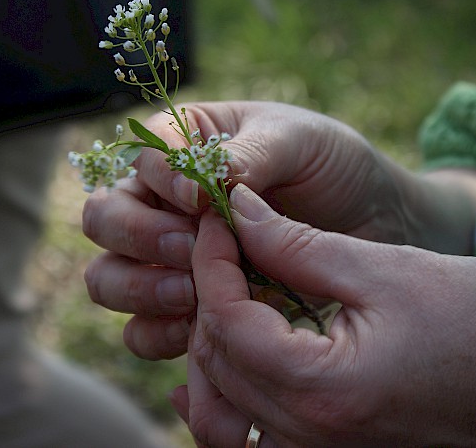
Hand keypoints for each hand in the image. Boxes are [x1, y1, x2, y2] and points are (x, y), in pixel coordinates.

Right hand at [83, 101, 475, 359]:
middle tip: (190, 251)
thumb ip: (251, 154)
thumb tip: (211, 178)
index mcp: (182, 148)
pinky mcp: (184, 310)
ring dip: (139, 288)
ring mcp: (166, 261)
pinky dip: (156, 333)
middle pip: (104, 220)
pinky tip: (197, 328)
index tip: (201, 201)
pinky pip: (139, 331)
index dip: (159, 180)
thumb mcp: (300, 142)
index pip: (139, 158)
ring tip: (192, 292)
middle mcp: (161, 204)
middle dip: (140, 237)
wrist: (371, 224)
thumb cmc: (331, 167)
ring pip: (107, 278)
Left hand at [174, 184, 475, 446]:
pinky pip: (244, 438)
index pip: (225, 321)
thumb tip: (240, 210)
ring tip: (225, 297)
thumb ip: (297, 244)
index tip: (218, 220)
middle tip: (224, 248)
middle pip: (214, 362)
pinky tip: (224, 360)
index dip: (210, 261)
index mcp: (322, 388)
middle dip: (207, 295)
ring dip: (210, 348)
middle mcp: (308, 436)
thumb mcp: (384, 270)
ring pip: (217, 409)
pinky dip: (224, 399)